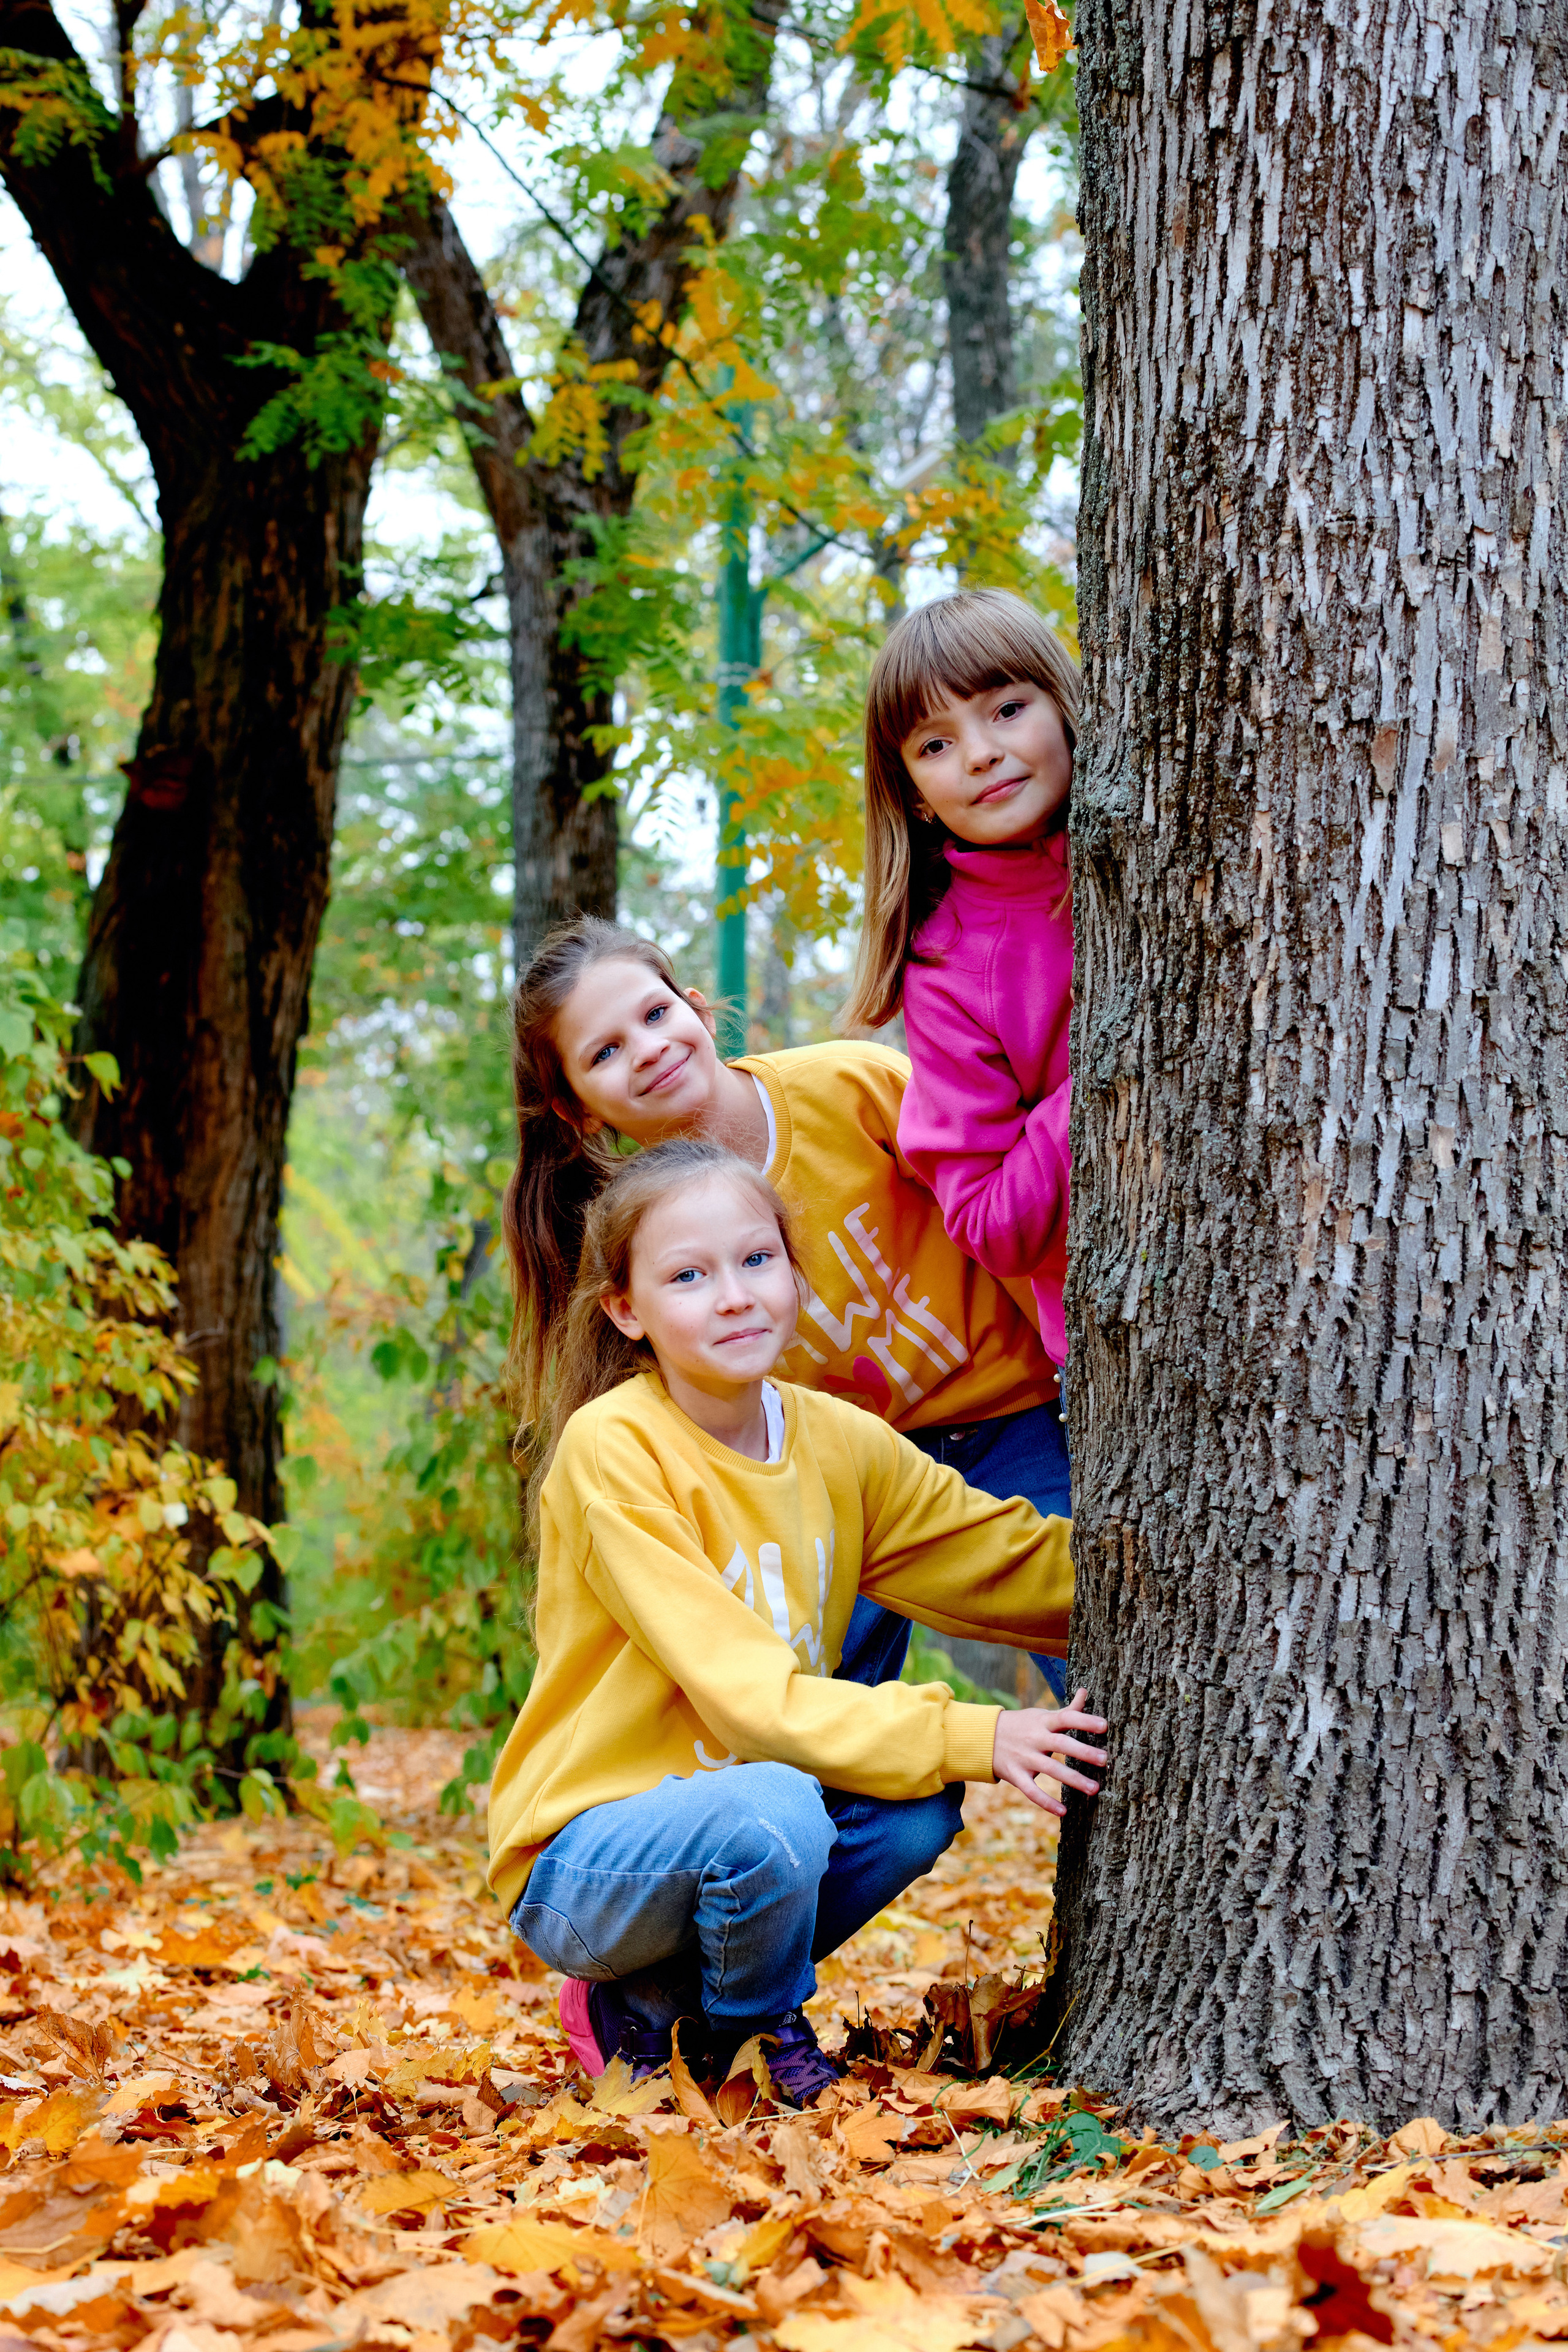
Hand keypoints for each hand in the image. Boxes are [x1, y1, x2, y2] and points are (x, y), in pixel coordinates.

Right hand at [992, 1688, 1106, 1816]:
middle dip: (1083, 1751)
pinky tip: (1064, 1812)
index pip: (1065, 1718)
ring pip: (1051, 1769)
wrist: (983, 1738)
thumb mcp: (1041, 1715)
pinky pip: (1032, 1791)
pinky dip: (1046, 1802)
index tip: (1104, 1725)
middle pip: (1061, 1744)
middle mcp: (1035, 1739)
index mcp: (1043, 1722)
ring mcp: (1024, 1758)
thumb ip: (1067, 1710)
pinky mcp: (1016, 1776)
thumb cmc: (1022, 1725)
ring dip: (1073, 1779)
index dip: (1084, 1720)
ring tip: (1094, 1789)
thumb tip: (1086, 1691)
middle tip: (1104, 1759)